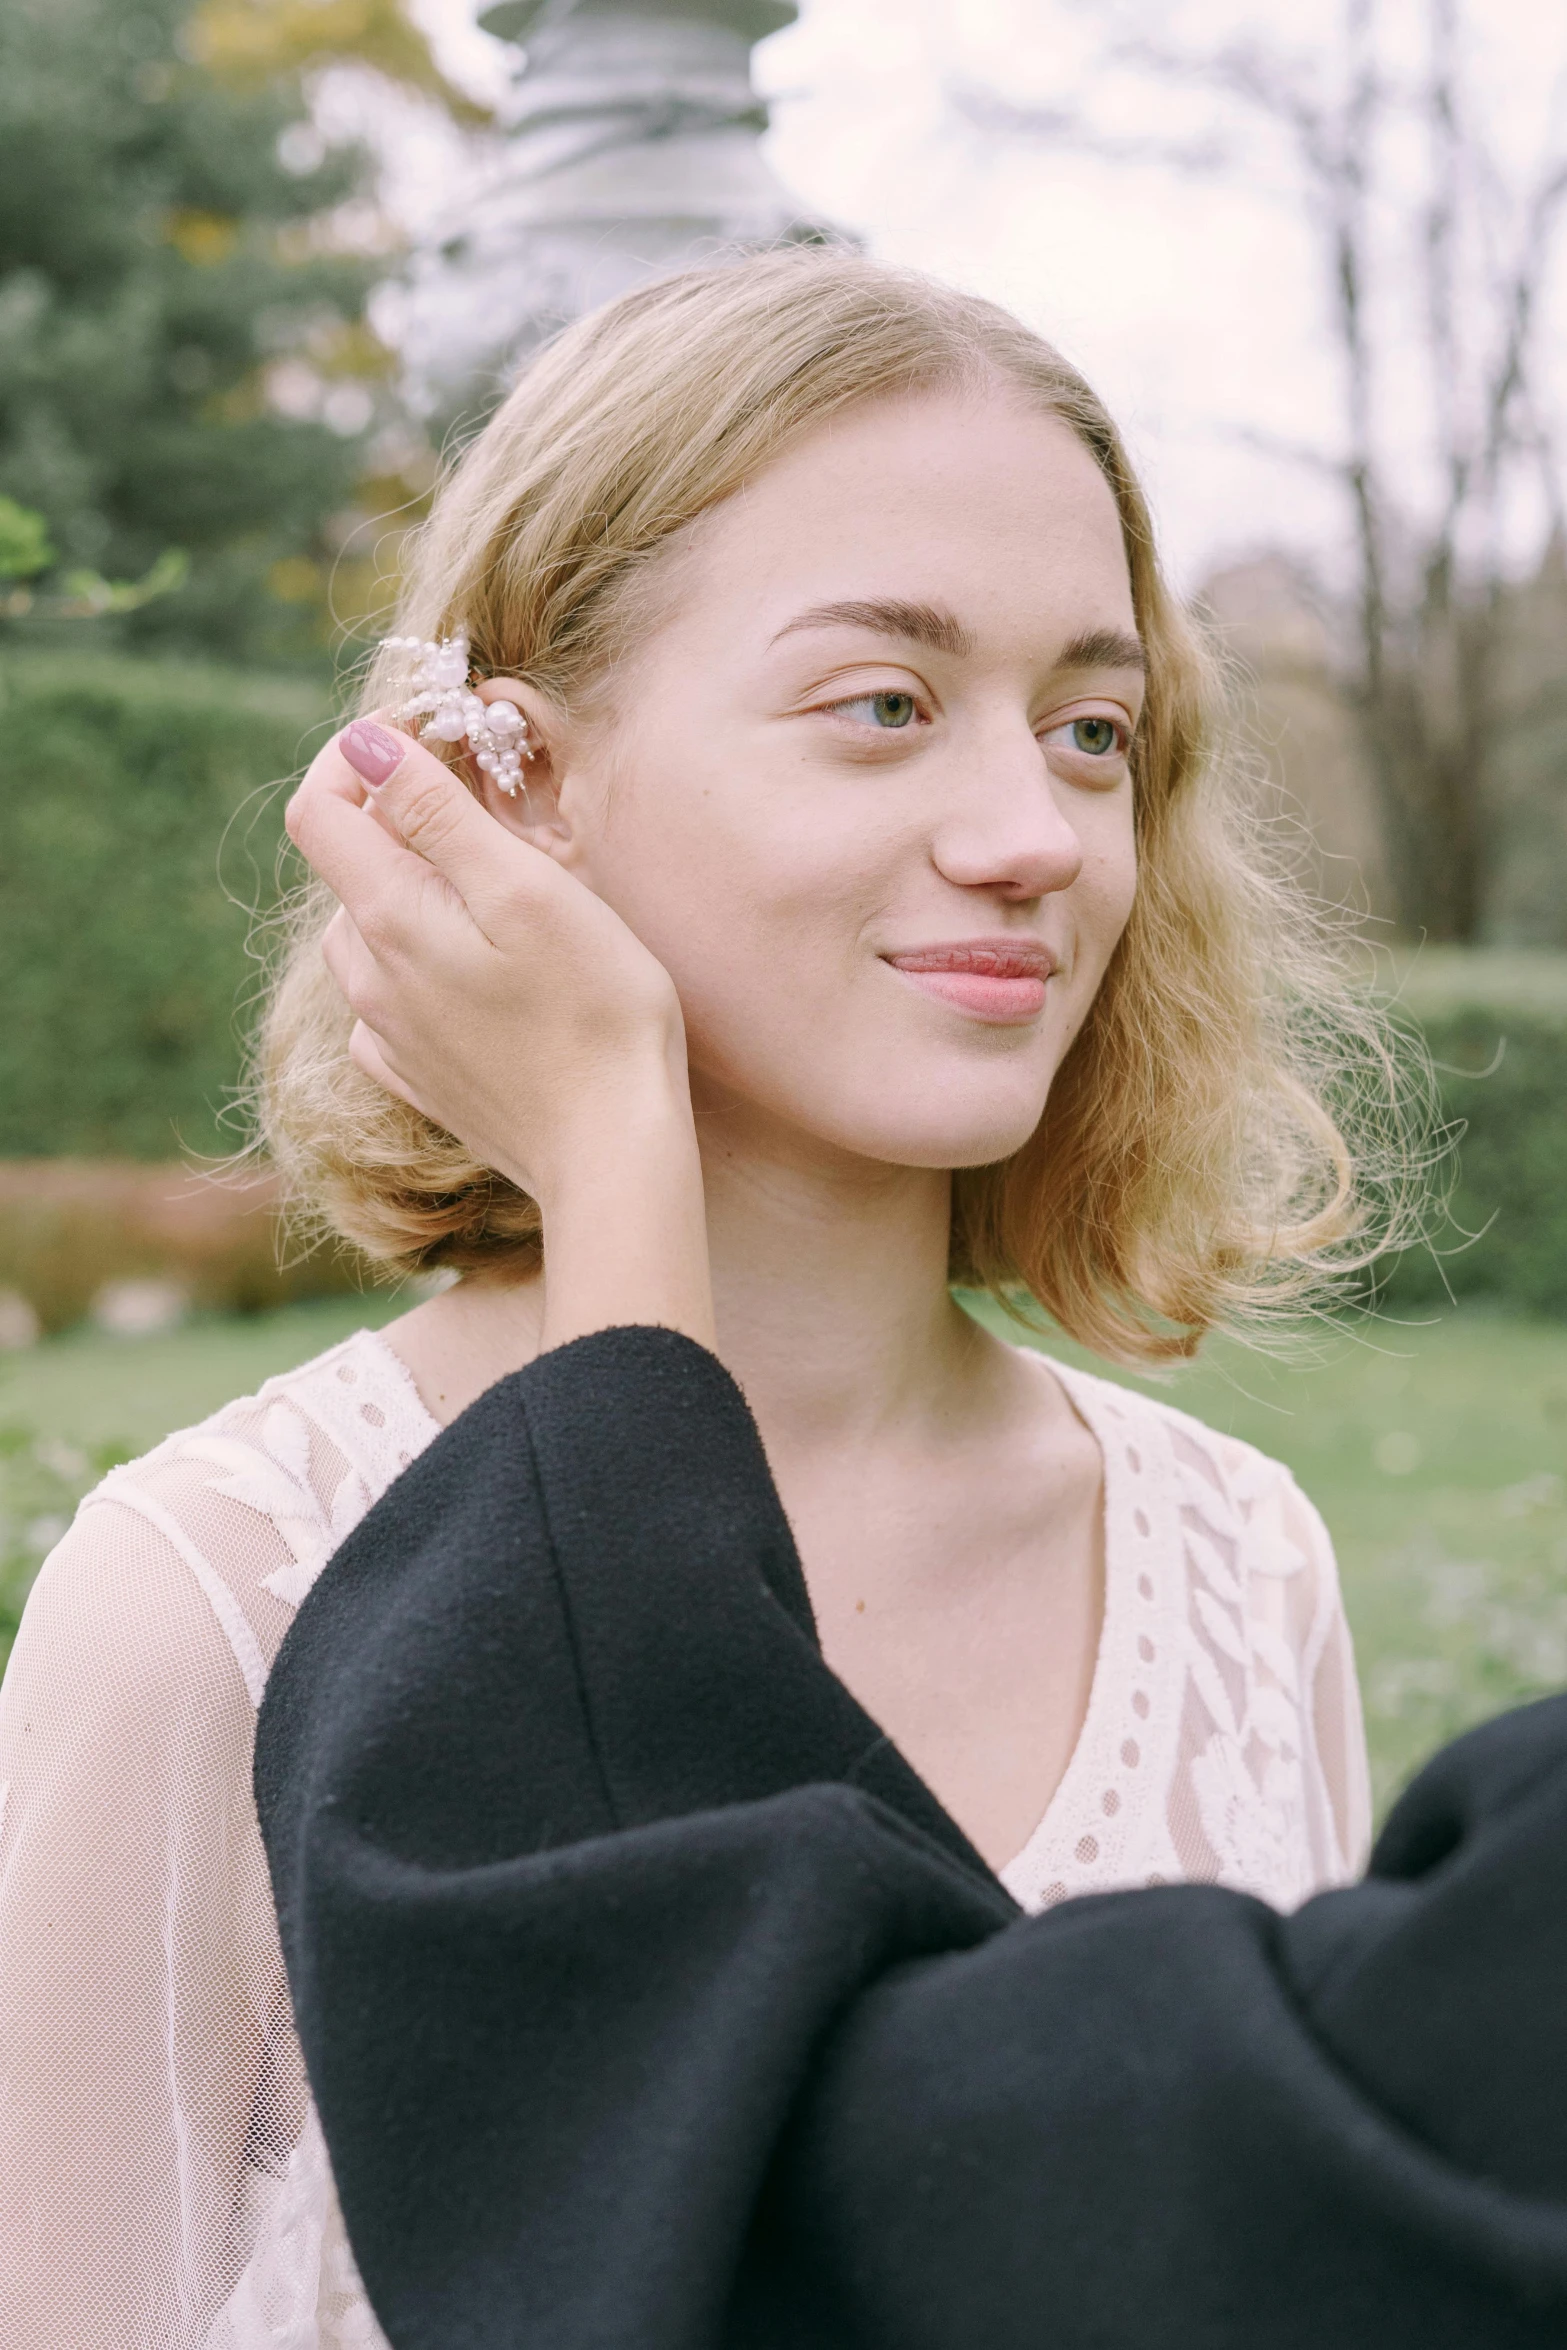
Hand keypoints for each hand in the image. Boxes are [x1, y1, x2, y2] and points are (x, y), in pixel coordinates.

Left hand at [285, 719, 714, 1353]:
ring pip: (369, 934)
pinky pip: (391, 1003)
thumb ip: (435, 813)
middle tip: (488, 805)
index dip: (355, 755)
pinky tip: (477, 973)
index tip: (423, 733)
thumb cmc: (594, 1011)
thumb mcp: (526, 888)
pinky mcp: (421, 1078)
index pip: (317, 809)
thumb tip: (365, 745)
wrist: (612, 1152)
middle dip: (399, 819)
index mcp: (390, 918)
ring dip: (412, 892)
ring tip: (492, 890)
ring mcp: (390, 1035)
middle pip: (349, 868)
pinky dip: (421, 965)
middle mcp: (371, 977)